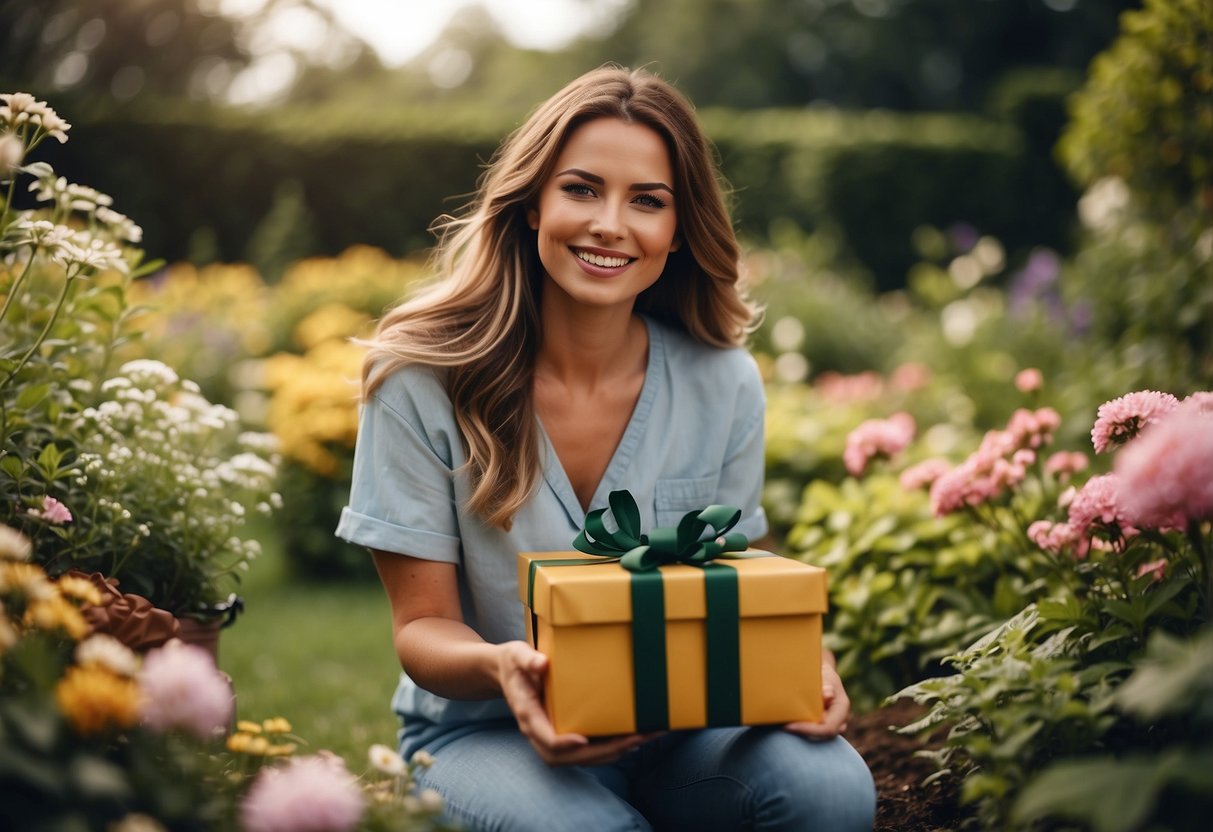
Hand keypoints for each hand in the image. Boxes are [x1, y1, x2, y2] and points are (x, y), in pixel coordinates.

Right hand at [496, 641, 655, 765]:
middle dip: (600, 753)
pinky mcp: (560, 732)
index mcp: (527, 714)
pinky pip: (582, 750)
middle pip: (566, 757)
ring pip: (576, 758)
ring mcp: (549, 735)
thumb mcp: (517, 654)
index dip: (564, 743)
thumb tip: (542, 663)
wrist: (506, 672)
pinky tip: (630, 740)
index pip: (546, 739)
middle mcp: (538, 731)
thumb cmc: (514, 662)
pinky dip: (606, 749)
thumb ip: (527, 659)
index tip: (584, 738)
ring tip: (640, 740)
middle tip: (632, 741)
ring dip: (609, 754)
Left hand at [784, 662, 849, 739]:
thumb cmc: (821, 672)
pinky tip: (786, 723)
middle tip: (782, 726)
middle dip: (802, 733)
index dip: (808, 730)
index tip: (788, 726)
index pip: (827, 727)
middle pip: (822, 736)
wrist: (822, 673)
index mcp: (841, 707)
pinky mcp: (823, 725)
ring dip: (801, 732)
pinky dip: (800, 730)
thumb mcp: (823, 674)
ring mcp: (833, 724)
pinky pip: (812, 733)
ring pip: (817, 737)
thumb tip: (828, 695)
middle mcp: (840, 720)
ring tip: (782, 724)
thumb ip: (825, 684)